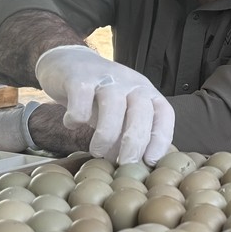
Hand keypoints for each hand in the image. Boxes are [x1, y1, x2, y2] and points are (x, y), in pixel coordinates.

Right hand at [35, 45, 174, 164]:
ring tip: (97, 152)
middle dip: (134, 142)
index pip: (163, 113)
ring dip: (106, 134)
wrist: (67, 61)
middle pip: (141, 111)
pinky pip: (81, 99)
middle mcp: (130, 82)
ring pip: (113, 105)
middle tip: (124, 164)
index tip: (151, 161)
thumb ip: (128, 135)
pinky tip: (72, 124)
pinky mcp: (79, 77)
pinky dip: (76, 117)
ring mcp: (105, 77)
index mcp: (146, 92)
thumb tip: (133, 169)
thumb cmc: (98, 97)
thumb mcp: (120, 113)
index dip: (161, 138)